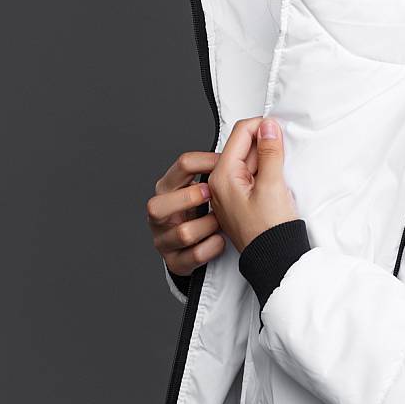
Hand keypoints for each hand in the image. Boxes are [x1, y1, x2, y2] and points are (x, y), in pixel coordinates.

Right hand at [148, 148, 225, 282]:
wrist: (192, 248)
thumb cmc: (201, 213)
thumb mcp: (203, 187)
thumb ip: (214, 168)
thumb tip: (245, 141)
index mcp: (168, 188)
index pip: (182, 165)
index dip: (207, 162)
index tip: (226, 163)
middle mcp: (160, 212)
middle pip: (160, 203)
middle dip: (189, 197)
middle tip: (211, 194)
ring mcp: (164, 239)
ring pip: (182, 233)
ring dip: (206, 226)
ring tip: (220, 223)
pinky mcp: (174, 262)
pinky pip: (193, 256)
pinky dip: (210, 248)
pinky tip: (220, 241)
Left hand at [206, 116, 299, 253]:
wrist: (273, 260)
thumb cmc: (269, 231)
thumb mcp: (273, 185)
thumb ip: (270, 152)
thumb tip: (268, 126)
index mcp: (222, 176)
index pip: (240, 133)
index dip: (262, 127)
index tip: (279, 132)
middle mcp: (219, 183)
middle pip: (243, 146)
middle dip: (265, 147)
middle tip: (281, 162)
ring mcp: (228, 193)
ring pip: (248, 161)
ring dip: (266, 161)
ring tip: (278, 179)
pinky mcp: (239, 201)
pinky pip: (250, 177)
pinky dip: (264, 174)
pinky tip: (274, 185)